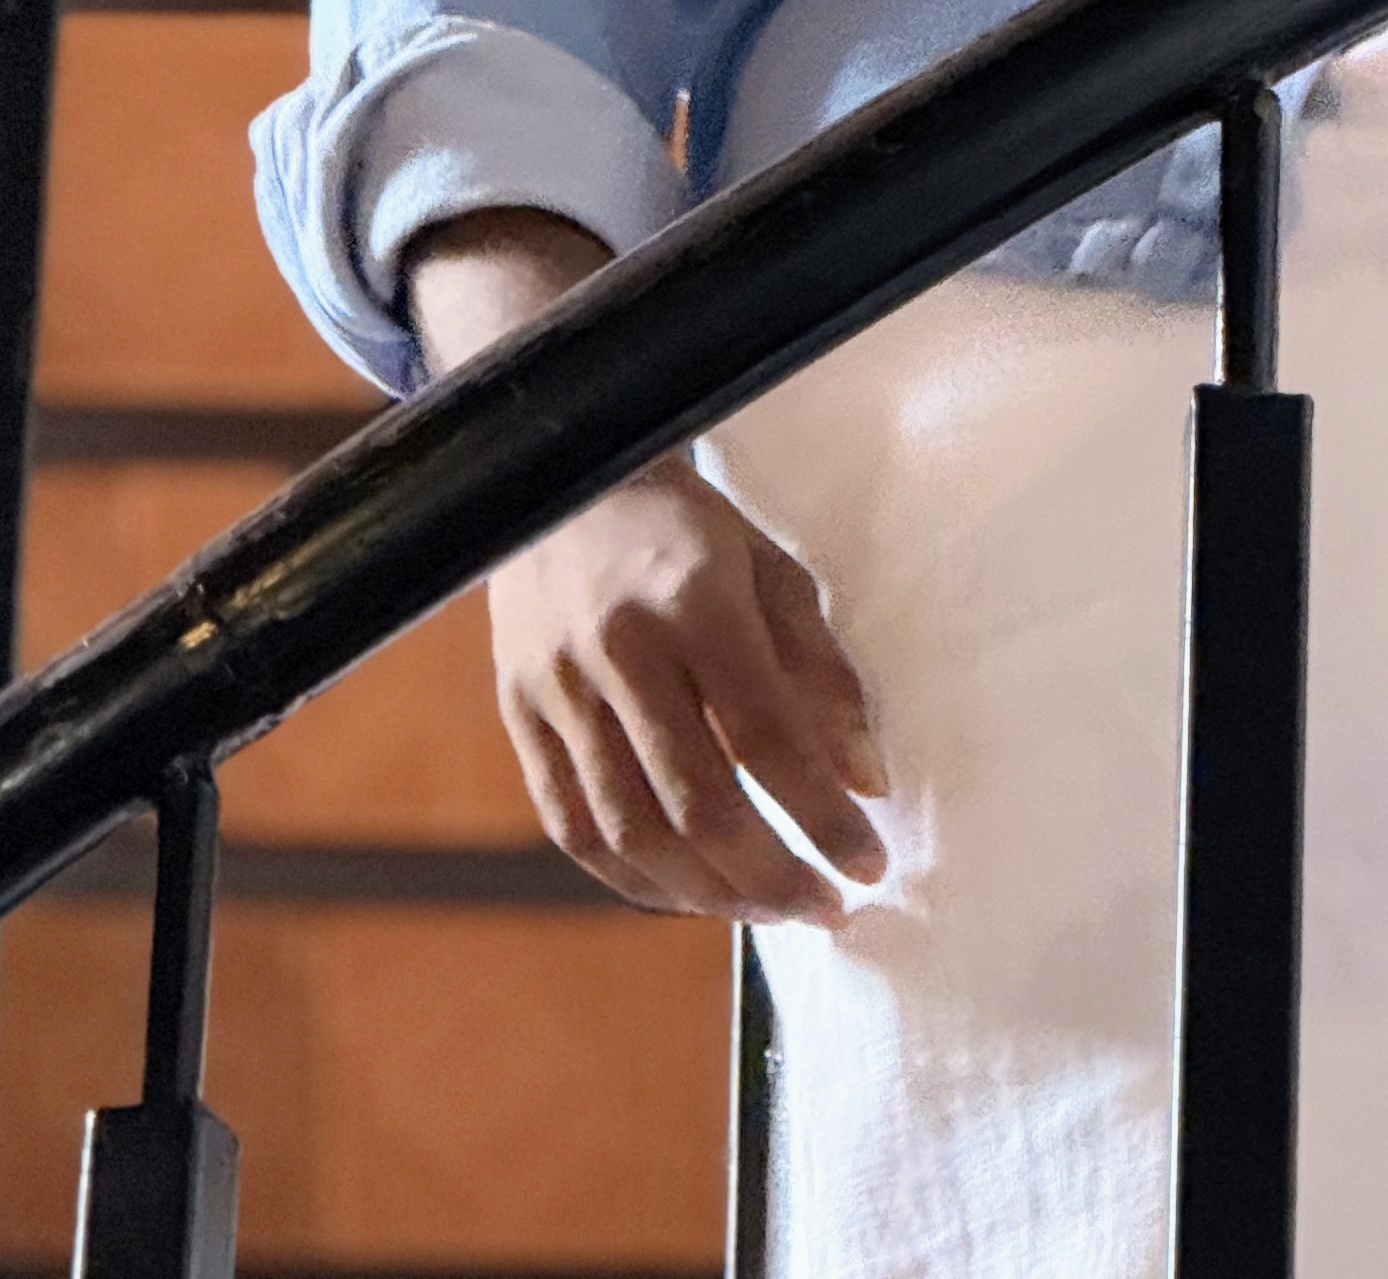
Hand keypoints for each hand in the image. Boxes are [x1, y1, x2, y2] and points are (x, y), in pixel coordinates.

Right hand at [485, 454, 888, 921]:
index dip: (822, 816)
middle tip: (824, 908)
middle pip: (697, 803)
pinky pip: (573, 827)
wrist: (563, 476)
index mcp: (694, 601)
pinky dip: (633, 879)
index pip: (766, 738)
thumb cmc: (686, 528)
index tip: (870, 866)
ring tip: (766, 911)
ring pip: (632, 831)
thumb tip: (865, 780)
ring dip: (708, 894)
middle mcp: (620, 650)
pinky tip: (686, 894)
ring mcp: (557, 687)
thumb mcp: (771, 570)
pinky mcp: (516, 713)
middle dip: (771, 875)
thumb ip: (821, 672)